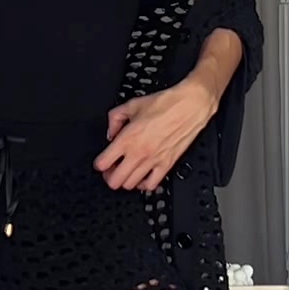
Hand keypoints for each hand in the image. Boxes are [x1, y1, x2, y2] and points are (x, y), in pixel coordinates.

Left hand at [94, 75, 216, 192]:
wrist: (189, 107)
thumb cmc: (165, 104)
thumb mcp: (132, 104)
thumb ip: (115, 118)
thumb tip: (111, 132)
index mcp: (127, 138)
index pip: (103, 163)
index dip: (99, 164)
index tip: (102, 161)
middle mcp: (138, 153)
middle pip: (115, 180)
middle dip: (110, 177)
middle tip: (112, 170)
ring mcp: (153, 161)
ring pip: (131, 185)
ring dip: (125, 180)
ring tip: (127, 172)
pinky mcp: (167, 165)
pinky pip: (151, 185)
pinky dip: (144, 185)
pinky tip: (143, 177)